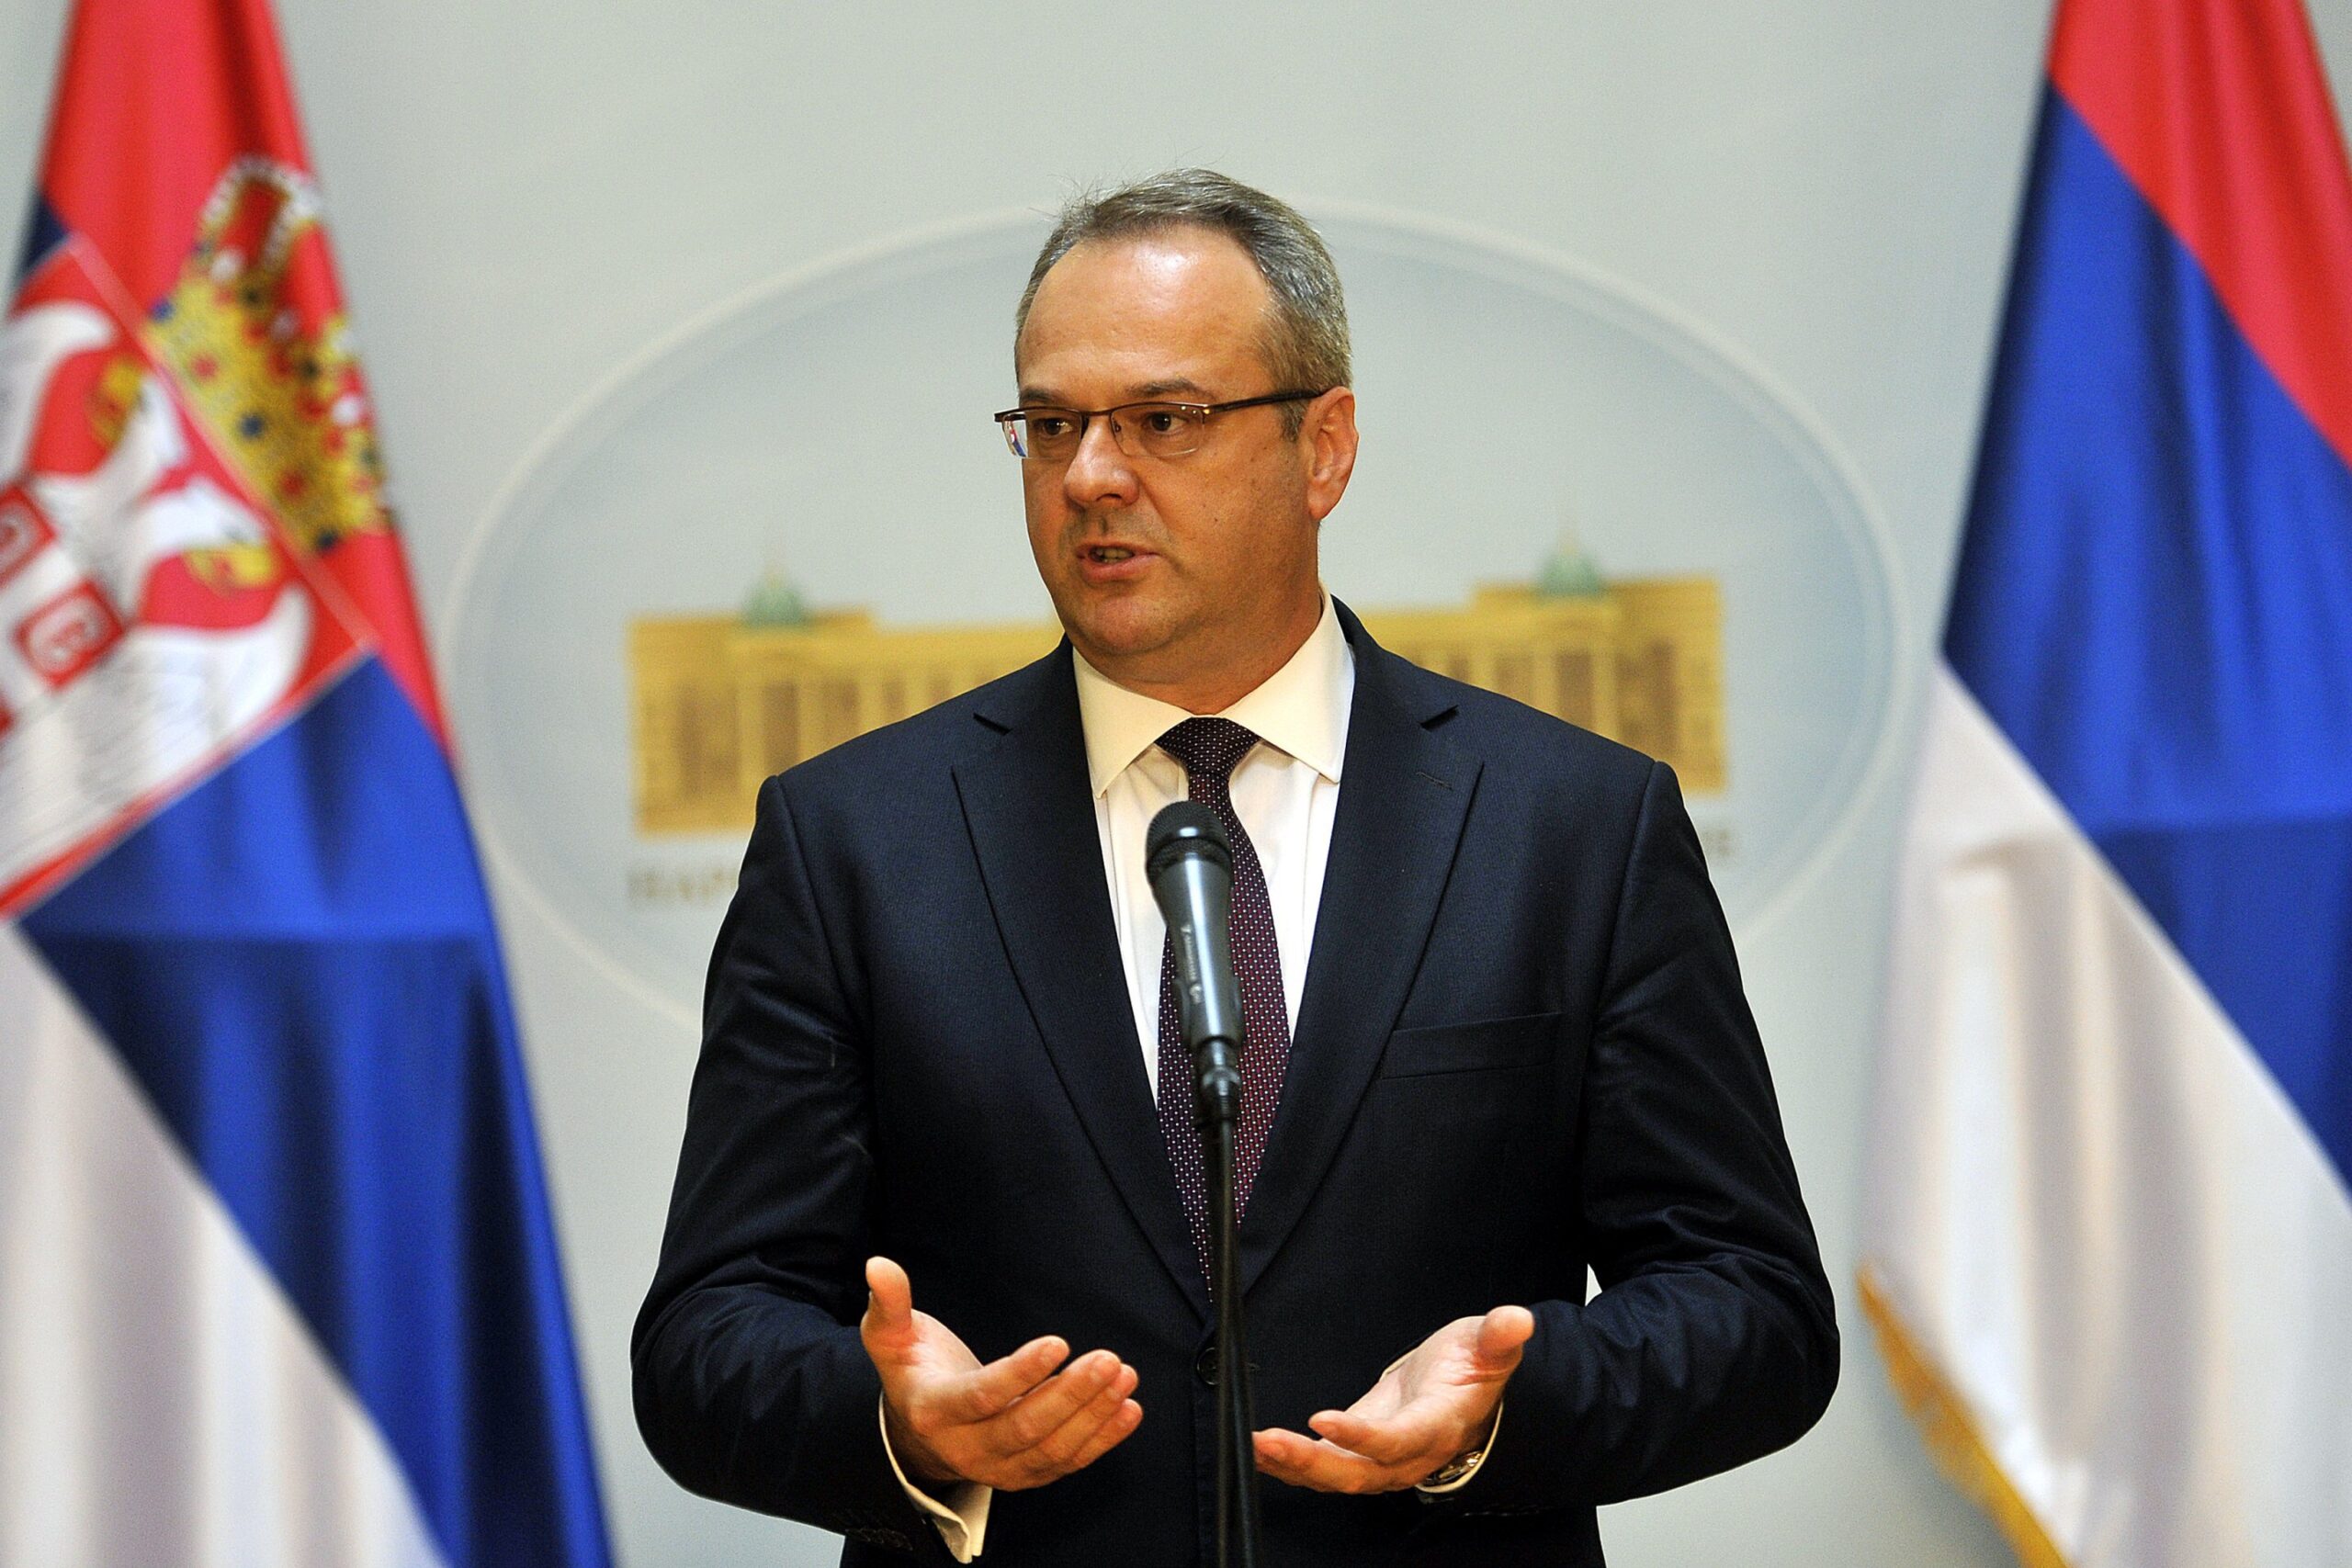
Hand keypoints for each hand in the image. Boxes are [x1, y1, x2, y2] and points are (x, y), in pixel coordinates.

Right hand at [860, 1256, 1142, 1491]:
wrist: (919, 1434)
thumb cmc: (912, 1372)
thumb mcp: (890, 1338)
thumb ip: (889, 1302)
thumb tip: (878, 1264)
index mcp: (935, 1412)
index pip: (983, 1397)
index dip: (1022, 1374)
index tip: (1059, 1343)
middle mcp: (966, 1449)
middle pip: (1025, 1428)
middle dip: (1072, 1394)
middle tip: (1109, 1359)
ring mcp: (999, 1468)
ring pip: (1052, 1449)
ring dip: (1094, 1415)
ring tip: (1125, 1377)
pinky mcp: (1027, 1475)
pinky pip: (1068, 1463)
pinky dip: (1102, 1439)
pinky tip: (1129, 1410)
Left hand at [1252, 1305, 1533, 1493]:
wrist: (1464, 1391)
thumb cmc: (1474, 1366)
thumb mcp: (1488, 1343)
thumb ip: (1498, 1336)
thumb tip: (1517, 1320)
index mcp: (1436, 1426)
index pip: (1397, 1440)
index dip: (1362, 1437)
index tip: (1322, 1418)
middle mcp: (1407, 1454)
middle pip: (1357, 1473)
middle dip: (1311, 1463)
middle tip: (1268, 1441)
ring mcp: (1380, 1460)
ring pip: (1335, 1476)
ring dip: (1292, 1465)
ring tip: (1254, 1444)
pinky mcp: (1358, 1453)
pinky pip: (1322, 1467)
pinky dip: (1290, 1462)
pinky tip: (1258, 1447)